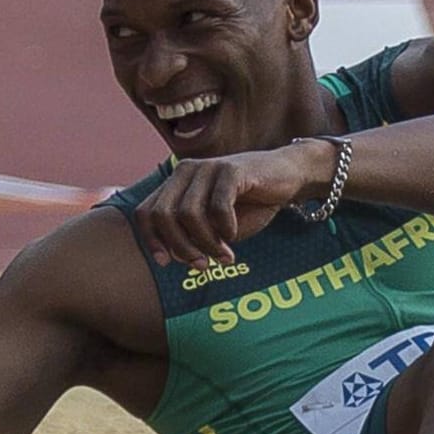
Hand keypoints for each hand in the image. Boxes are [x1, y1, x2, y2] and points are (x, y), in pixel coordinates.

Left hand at [134, 142, 332, 268]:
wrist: (287, 177)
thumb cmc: (250, 204)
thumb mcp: (216, 225)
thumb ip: (193, 236)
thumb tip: (175, 257)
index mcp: (176, 183)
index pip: (145, 212)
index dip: (152, 240)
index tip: (167, 263)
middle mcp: (185, 171)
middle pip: (163, 215)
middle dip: (181, 247)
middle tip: (203, 266)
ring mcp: (207, 167)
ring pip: (188, 214)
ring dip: (207, 243)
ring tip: (225, 256)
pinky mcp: (230, 169)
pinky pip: (218, 208)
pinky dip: (225, 229)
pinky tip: (234, 237)